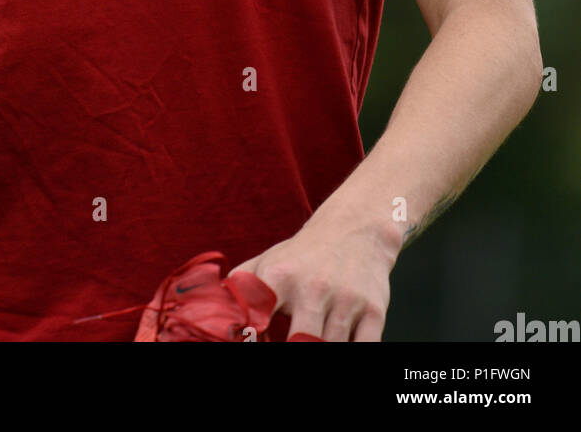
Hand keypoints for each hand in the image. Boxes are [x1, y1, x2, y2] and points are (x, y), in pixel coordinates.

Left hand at [227, 214, 399, 341]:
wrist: (356, 229)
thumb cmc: (302, 256)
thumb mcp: (266, 263)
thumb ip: (237, 291)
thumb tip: (207, 317)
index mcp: (279, 276)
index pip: (256, 317)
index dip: (249, 337)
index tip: (251, 341)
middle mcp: (313, 287)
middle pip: (302, 342)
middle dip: (295, 349)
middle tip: (290, 344)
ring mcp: (346, 300)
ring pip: (331, 349)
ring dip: (320, 350)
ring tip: (310, 339)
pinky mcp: (374, 311)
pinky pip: (365, 348)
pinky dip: (352, 352)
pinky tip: (338, 343)